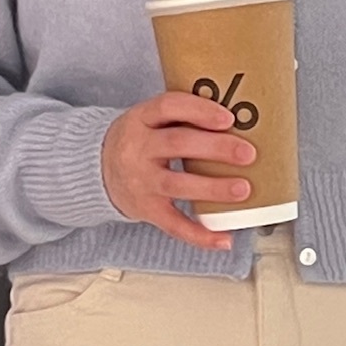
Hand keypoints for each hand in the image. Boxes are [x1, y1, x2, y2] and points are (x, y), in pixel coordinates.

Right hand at [101, 92, 256, 251]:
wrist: (97, 170)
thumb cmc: (139, 140)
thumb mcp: (150, 119)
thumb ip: (182, 116)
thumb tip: (236, 121)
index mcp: (141, 119)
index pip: (168, 107)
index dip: (199, 111)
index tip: (228, 118)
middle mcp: (137, 149)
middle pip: (177, 144)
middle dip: (216, 148)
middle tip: (247, 153)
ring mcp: (141, 181)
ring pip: (178, 184)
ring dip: (213, 188)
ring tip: (243, 189)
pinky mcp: (146, 209)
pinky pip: (173, 224)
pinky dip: (200, 234)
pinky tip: (223, 238)